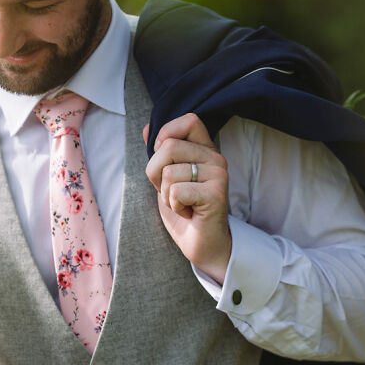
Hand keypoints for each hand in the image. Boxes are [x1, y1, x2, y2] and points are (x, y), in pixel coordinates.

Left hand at [144, 112, 231, 281]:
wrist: (202, 245)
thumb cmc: (185, 211)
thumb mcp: (166, 179)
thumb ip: (159, 153)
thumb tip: (146, 128)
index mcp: (205, 150)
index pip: (189, 120)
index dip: (166, 133)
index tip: (163, 158)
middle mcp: (215, 158)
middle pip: (168, 146)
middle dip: (155, 173)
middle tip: (172, 191)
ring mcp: (218, 175)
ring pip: (168, 172)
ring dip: (166, 195)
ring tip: (183, 204)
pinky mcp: (216, 194)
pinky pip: (176, 192)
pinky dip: (174, 207)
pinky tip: (189, 213)